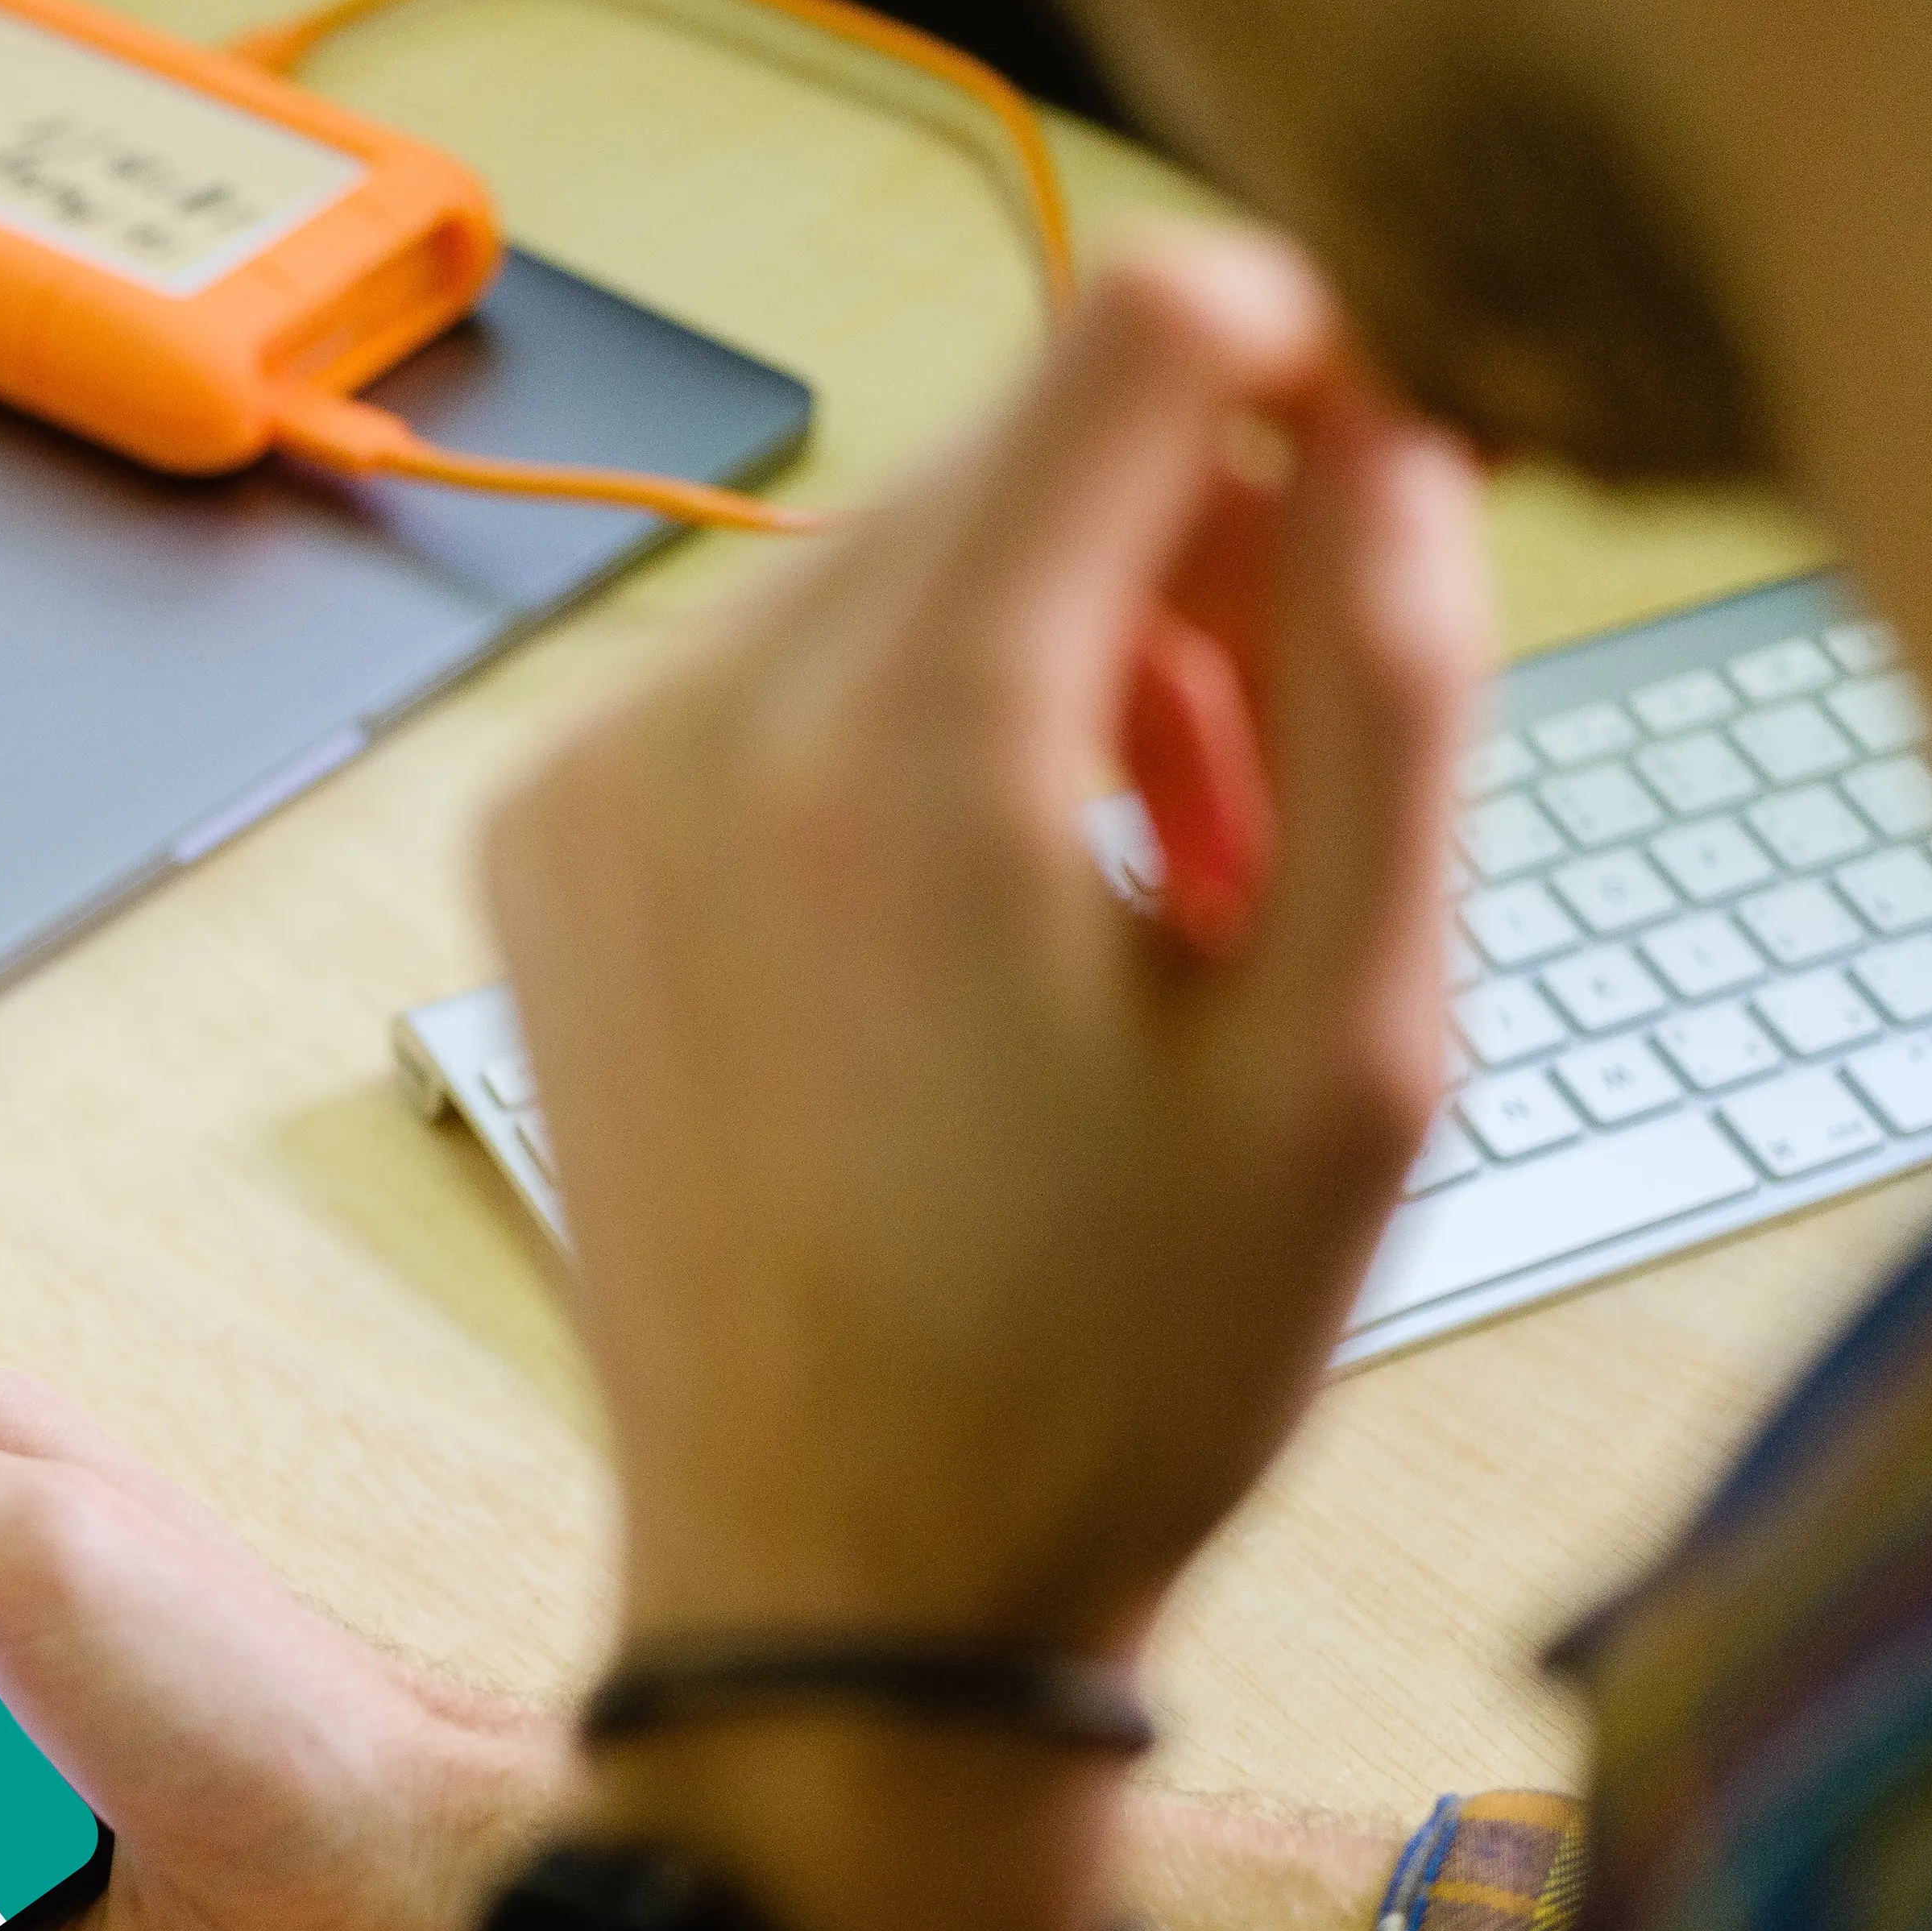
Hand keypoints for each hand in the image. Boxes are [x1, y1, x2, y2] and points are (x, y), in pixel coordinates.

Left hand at [487, 230, 1484, 1669]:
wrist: (842, 1597)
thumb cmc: (1114, 1367)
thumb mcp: (1362, 1044)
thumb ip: (1391, 688)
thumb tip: (1391, 427)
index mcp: (915, 746)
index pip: (1143, 333)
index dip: (1314, 362)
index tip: (1390, 489)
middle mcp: (702, 718)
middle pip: (1020, 444)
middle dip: (1192, 561)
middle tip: (1265, 817)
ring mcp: (590, 778)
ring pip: (900, 555)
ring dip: (1055, 658)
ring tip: (1135, 908)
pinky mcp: (541, 844)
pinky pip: (774, 673)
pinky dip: (908, 733)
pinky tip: (979, 934)